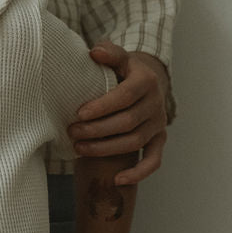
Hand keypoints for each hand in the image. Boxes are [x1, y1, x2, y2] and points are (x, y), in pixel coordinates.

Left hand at [67, 40, 170, 184]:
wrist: (147, 80)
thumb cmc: (124, 69)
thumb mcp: (118, 56)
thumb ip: (108, 53)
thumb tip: (95, 52)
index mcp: (146, 81)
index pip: (125, 96)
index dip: (102, 106)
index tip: (79, 113)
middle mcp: (156, 104)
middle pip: (127, 122)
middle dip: (97, 130)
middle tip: (72, 131)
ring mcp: (158, 124)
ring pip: (134, 142)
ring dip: (106, 148)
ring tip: (79, 148)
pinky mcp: (159, 139)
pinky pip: (153, 160)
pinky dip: (138, 173)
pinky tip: (118, 180)